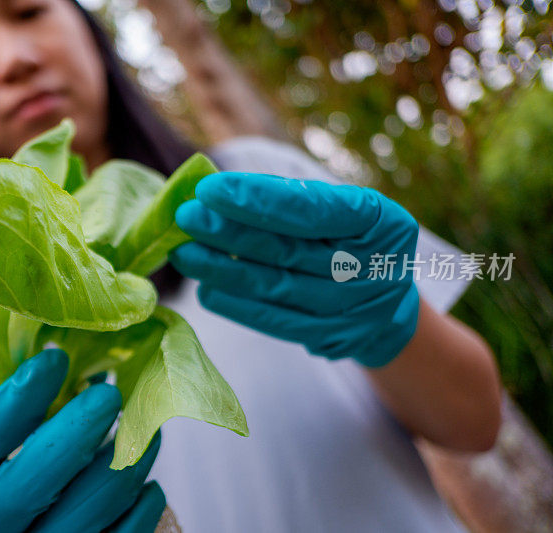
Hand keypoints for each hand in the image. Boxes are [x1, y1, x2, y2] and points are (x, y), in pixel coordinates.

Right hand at [0, 348, 164, 532]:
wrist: (45, 521)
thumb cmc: (32, 458)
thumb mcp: (15, 427)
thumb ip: (28, 394)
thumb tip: (66, 340)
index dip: (15, 401)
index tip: (53, 359)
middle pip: (26, 489)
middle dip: (73, 436)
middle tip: (109, 395)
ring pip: (88, 514)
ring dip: (123, 462)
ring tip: (142, 429)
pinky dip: (143, 502)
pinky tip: (146, 478)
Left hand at [170, 171, 419, 367]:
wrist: (388, 305)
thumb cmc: (351, 239)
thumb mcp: (343, 208)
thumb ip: (291, 198)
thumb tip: (217, 193)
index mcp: (379, 222)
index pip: (312, 210)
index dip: (257, 200)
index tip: (209, 189)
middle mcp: (370, 268)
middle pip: (288, 250)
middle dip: (229, 233)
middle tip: (186, 218)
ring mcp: (351, 310)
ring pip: (275, 287)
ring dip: (223, 269)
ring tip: (184, 253)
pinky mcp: (329, 338)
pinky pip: (274, 321)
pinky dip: (237, 305)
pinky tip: (206, 289)